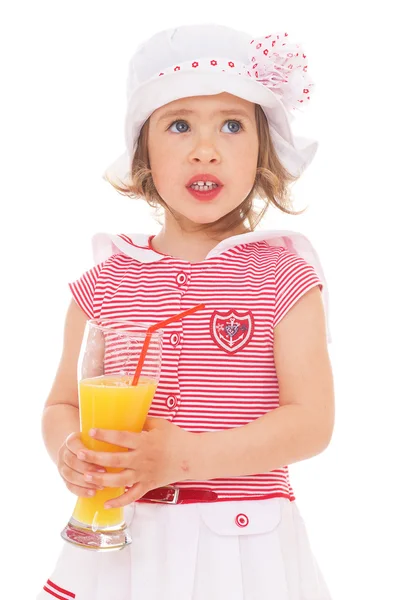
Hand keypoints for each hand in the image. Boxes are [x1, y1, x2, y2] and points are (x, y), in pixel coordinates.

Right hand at [57, 432, 106, 496]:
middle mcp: (63, 452)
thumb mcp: (95, 438)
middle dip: (87, 467)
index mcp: (71, 440)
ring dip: (85, 481)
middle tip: (104, 471)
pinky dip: (81, 491)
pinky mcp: (64, 479)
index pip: (73, 444)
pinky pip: (69, 487)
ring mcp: (61, 466)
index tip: (100, 456)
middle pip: (71, 461)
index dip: (85, 451)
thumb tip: (126, 442)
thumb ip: (105, 439)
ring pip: (69, 475)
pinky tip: (93, 493)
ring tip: (101, 484)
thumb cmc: (92, 443)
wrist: (76, 451)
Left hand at [76, 417, 194, 507]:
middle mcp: (142, 459)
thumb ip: (142, 421)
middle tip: (79, 454)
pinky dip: (119, 502)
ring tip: (87, 476)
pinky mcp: (148, 485)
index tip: (91, 432)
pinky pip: (132, 496)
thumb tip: (127, 414)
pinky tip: (105, 502)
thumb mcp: (160, 424)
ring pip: (120, 480)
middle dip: (95, 458)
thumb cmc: (177, 437)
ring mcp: (145, 474)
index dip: (105, 435)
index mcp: (144, 442)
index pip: (121, 438)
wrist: (193, 457)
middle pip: (115, 460)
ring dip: (102, 479)